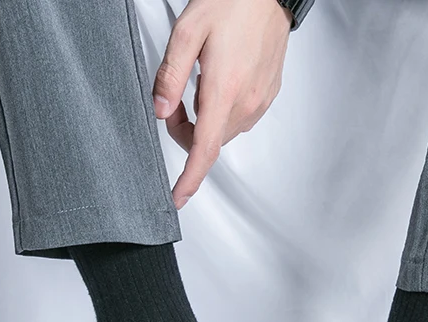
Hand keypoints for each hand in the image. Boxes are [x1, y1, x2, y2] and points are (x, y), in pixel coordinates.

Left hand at [153, 0, 291, 208]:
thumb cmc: (232, 4)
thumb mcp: (187, 30)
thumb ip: (170, 76)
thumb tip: (160, 110)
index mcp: (223, 90)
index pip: (203, 149)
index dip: (189, 178)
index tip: (177, 197)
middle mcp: (245, 103)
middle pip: (208, 142)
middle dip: (186, 132)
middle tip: (175, 100)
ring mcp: (259, 103)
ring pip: (222, 132)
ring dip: (204, 122)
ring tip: (200, 84)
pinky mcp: (267, 98)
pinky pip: (238, 120)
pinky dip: (221, 112)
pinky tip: (219, 83)